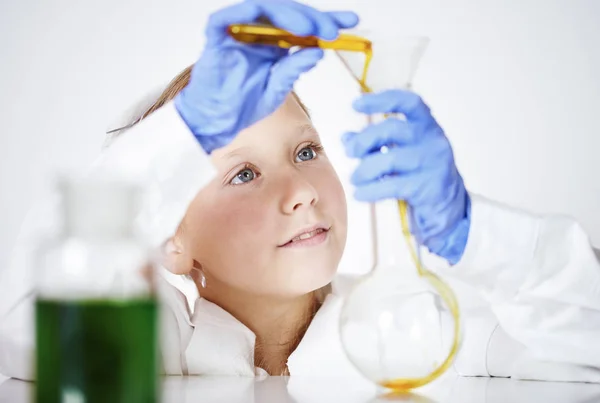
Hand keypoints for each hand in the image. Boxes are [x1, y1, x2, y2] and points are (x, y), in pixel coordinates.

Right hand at [174, 0, 358, 152]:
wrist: (216, 121)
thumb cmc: (244, 104)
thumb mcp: (278, 88)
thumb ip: (295, 68)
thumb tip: (318, 51)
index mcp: (275, 44)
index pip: (304, 26)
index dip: (327, 21)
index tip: (351, 22)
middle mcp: (258, 33)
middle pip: (288, 13)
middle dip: (313, 18)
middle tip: (331, 29)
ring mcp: (238, 32)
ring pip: (264, 8)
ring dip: (289, 14)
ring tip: (309, 28)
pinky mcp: (217, 36)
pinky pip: (228, 17)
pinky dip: (245, 13)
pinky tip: (268, 15)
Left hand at [342, 89, 470, 263]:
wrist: (448, 204)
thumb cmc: (419, 172)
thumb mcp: (402, 151)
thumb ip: (376, 142)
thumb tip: (346, 138)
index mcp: (427, 125)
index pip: (408, 102)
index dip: (382, 100)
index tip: (356, 104)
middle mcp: (433, 140)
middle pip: (393, 129)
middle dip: (365, 139)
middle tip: (350, 152)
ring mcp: (433, 163)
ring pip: (390, 160)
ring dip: (365, 169)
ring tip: (355, 178)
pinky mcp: (427, 187)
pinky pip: (392, 186)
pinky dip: (371, 190)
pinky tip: (360, 193)